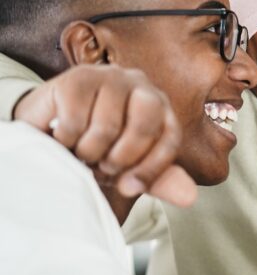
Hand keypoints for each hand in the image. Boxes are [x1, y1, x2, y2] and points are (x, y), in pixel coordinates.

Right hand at [14, 65, 196, 206]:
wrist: (50, 131)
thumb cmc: (98, 149)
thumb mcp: (130, 169)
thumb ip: (159, 181)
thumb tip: (189, 197)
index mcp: (160, 106)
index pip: (169, 138)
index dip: (150, 168)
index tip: (128, 187)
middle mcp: (140, 85)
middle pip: (144, 128)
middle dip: (120, 159)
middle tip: (102, 166)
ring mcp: (109, 77)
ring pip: (106, 128)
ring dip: (88, 153)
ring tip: (81, 150)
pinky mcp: (77, 78)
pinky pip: (75, 122)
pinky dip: (66, 141)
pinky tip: (62, 137)